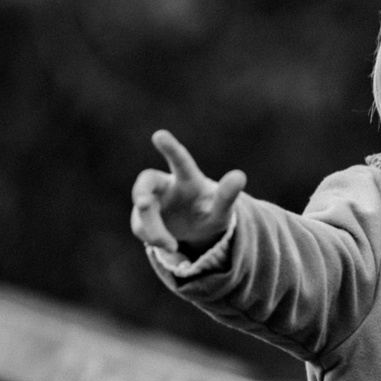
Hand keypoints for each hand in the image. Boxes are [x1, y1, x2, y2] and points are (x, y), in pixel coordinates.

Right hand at [130, 129, 245, 255]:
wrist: (196, 229)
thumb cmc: (210, 212)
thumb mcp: (221, 210)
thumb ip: (227, 196)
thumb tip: (240, 175)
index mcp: (188, 180)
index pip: (180, 162)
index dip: (171, 149)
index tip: (159, 135)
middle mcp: (166, 185)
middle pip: (146, 181)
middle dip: (141, 191)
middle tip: (142, 203)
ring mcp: (151, 200)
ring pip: (142, 211)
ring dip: (153, 229)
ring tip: (172, 245)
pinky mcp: (142, 216)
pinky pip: (140, 226)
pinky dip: (152, 239)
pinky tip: (169, 246)